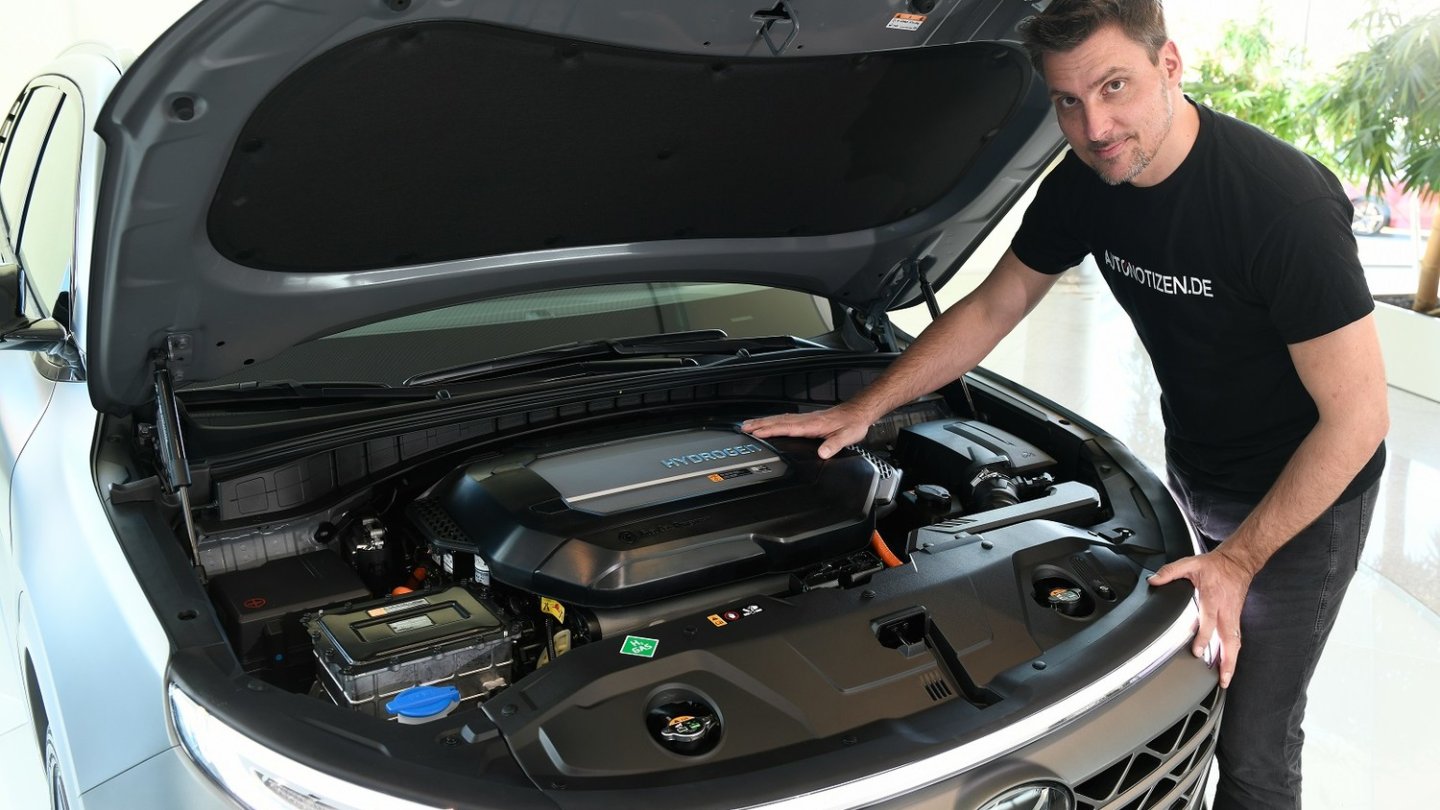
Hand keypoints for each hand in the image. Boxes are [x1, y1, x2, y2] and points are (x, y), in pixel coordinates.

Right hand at [740, 404, 872, 458]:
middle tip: (743, 427)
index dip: (770, 430)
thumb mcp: (846, 436)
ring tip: (750, 425)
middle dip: (759, 424)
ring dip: (764, 422)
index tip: (756, 432)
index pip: (786, 427)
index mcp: (812, 425)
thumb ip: (833, 445)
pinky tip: (770, 424)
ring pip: (780, 419)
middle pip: (777, 421)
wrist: (858, 413)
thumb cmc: (852, 424)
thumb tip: (822, 453)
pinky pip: (786, 419)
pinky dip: (774, 421)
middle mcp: (806, 420)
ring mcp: (806, 419)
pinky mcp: (808, 420)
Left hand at [1147, 546, 1254, 687]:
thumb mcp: (1191, 563)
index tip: (1198, 651)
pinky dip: (1233, 654)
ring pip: (1235, 643)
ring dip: (1231, 662)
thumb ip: (1170, 571)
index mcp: (1213, 598)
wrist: (1238, 562)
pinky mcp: (1236, 619)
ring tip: (1225, 679)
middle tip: (1222, 678)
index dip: (1204, 637)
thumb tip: (1153, 580)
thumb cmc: (1215, 566)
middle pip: (1230, 639)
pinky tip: (1227, 666)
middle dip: (1227, 660)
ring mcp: (1233, 616)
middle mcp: (1226, 611)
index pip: (1209, 621)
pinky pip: (1236, 639)